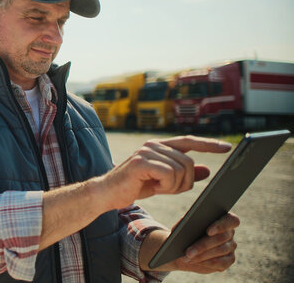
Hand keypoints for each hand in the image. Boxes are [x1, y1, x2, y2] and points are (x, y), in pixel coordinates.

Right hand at [100, 135, 231, 209]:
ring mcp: (147, 151)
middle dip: (184, 182)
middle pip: (189, 162)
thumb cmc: (134, 186)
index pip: (189, 141)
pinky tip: (152, 187)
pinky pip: (169, 174)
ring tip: (157, 187)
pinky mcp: (141, 161)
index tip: (227, 148)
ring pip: (181, 170)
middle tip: (167, 188)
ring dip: (173, 186)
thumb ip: (184, 175)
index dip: (208, 144)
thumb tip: (208, 171)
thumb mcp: (164, 182)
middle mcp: (154, 144)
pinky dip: (165, 186)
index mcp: (159, 146)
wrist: (108, 193)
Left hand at [172, 212, 239, 272]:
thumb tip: (188, 224)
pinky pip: (221, 263)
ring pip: (220, 251)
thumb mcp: (183, 226)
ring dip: (202, 255)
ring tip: (187, 257)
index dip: (221, 225)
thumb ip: (187, 222)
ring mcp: (231, 246)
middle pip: (222, 238)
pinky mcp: (228, 260)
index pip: (231, 220)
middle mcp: (230, 232)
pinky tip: (194, 262)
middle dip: (203, 246)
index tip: (208, 232)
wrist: (182, 248)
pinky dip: (206, 263)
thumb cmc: (184, 232)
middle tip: (188, 252)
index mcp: (223, 218)